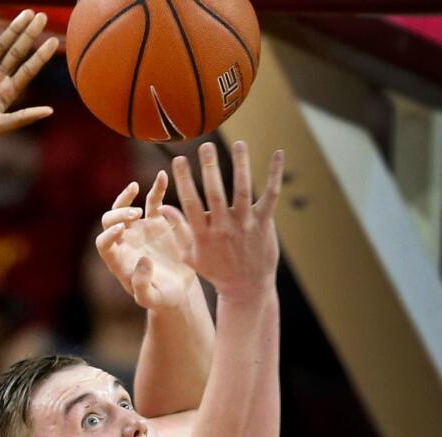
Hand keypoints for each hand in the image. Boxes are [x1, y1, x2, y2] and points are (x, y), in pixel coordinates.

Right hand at [0, 9, 58, 144]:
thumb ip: (24, 117)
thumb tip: (50, 111)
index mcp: (7, 92)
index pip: (28, 69)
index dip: (41, 55)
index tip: (54, 41)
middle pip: (17, 52)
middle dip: (29, 34)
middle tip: (42, 17)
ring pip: (0, 44)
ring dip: (13, 29)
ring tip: (26, 13)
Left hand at [96, 170, 196, 309]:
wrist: (179, 290)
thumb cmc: (162, 298)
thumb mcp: (151, 299)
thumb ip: (142, 285)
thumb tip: (141, 261)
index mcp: (118, 260)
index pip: (103, 243)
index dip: (108, 235)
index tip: (121, 230)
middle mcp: (125, 242)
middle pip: (109, 220)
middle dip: (118, 213)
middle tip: (136, 214)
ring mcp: (140, 230)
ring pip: (125, 206)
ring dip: (128, 198)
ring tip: (138, 191)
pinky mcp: (157, 223)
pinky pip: (154, 202)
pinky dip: (157, 188)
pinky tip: (162, 176)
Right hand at [165, 141, 283, 299]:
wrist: (247, 287)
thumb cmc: (216, 270)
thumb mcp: (190, 255)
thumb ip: (177, 230)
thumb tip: (163, 207)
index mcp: (203, 234)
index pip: (191, 202)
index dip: (185, 180)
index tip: (179, 159)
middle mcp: (224, 227)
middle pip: (215, 193)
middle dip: (210, 168)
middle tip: (206, 146)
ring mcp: (245, 224)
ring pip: (242, 190)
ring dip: (241, 165)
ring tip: (238, 144)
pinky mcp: (264, 223)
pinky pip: (270, 196)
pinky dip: (274, 175)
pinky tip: (278, 154)